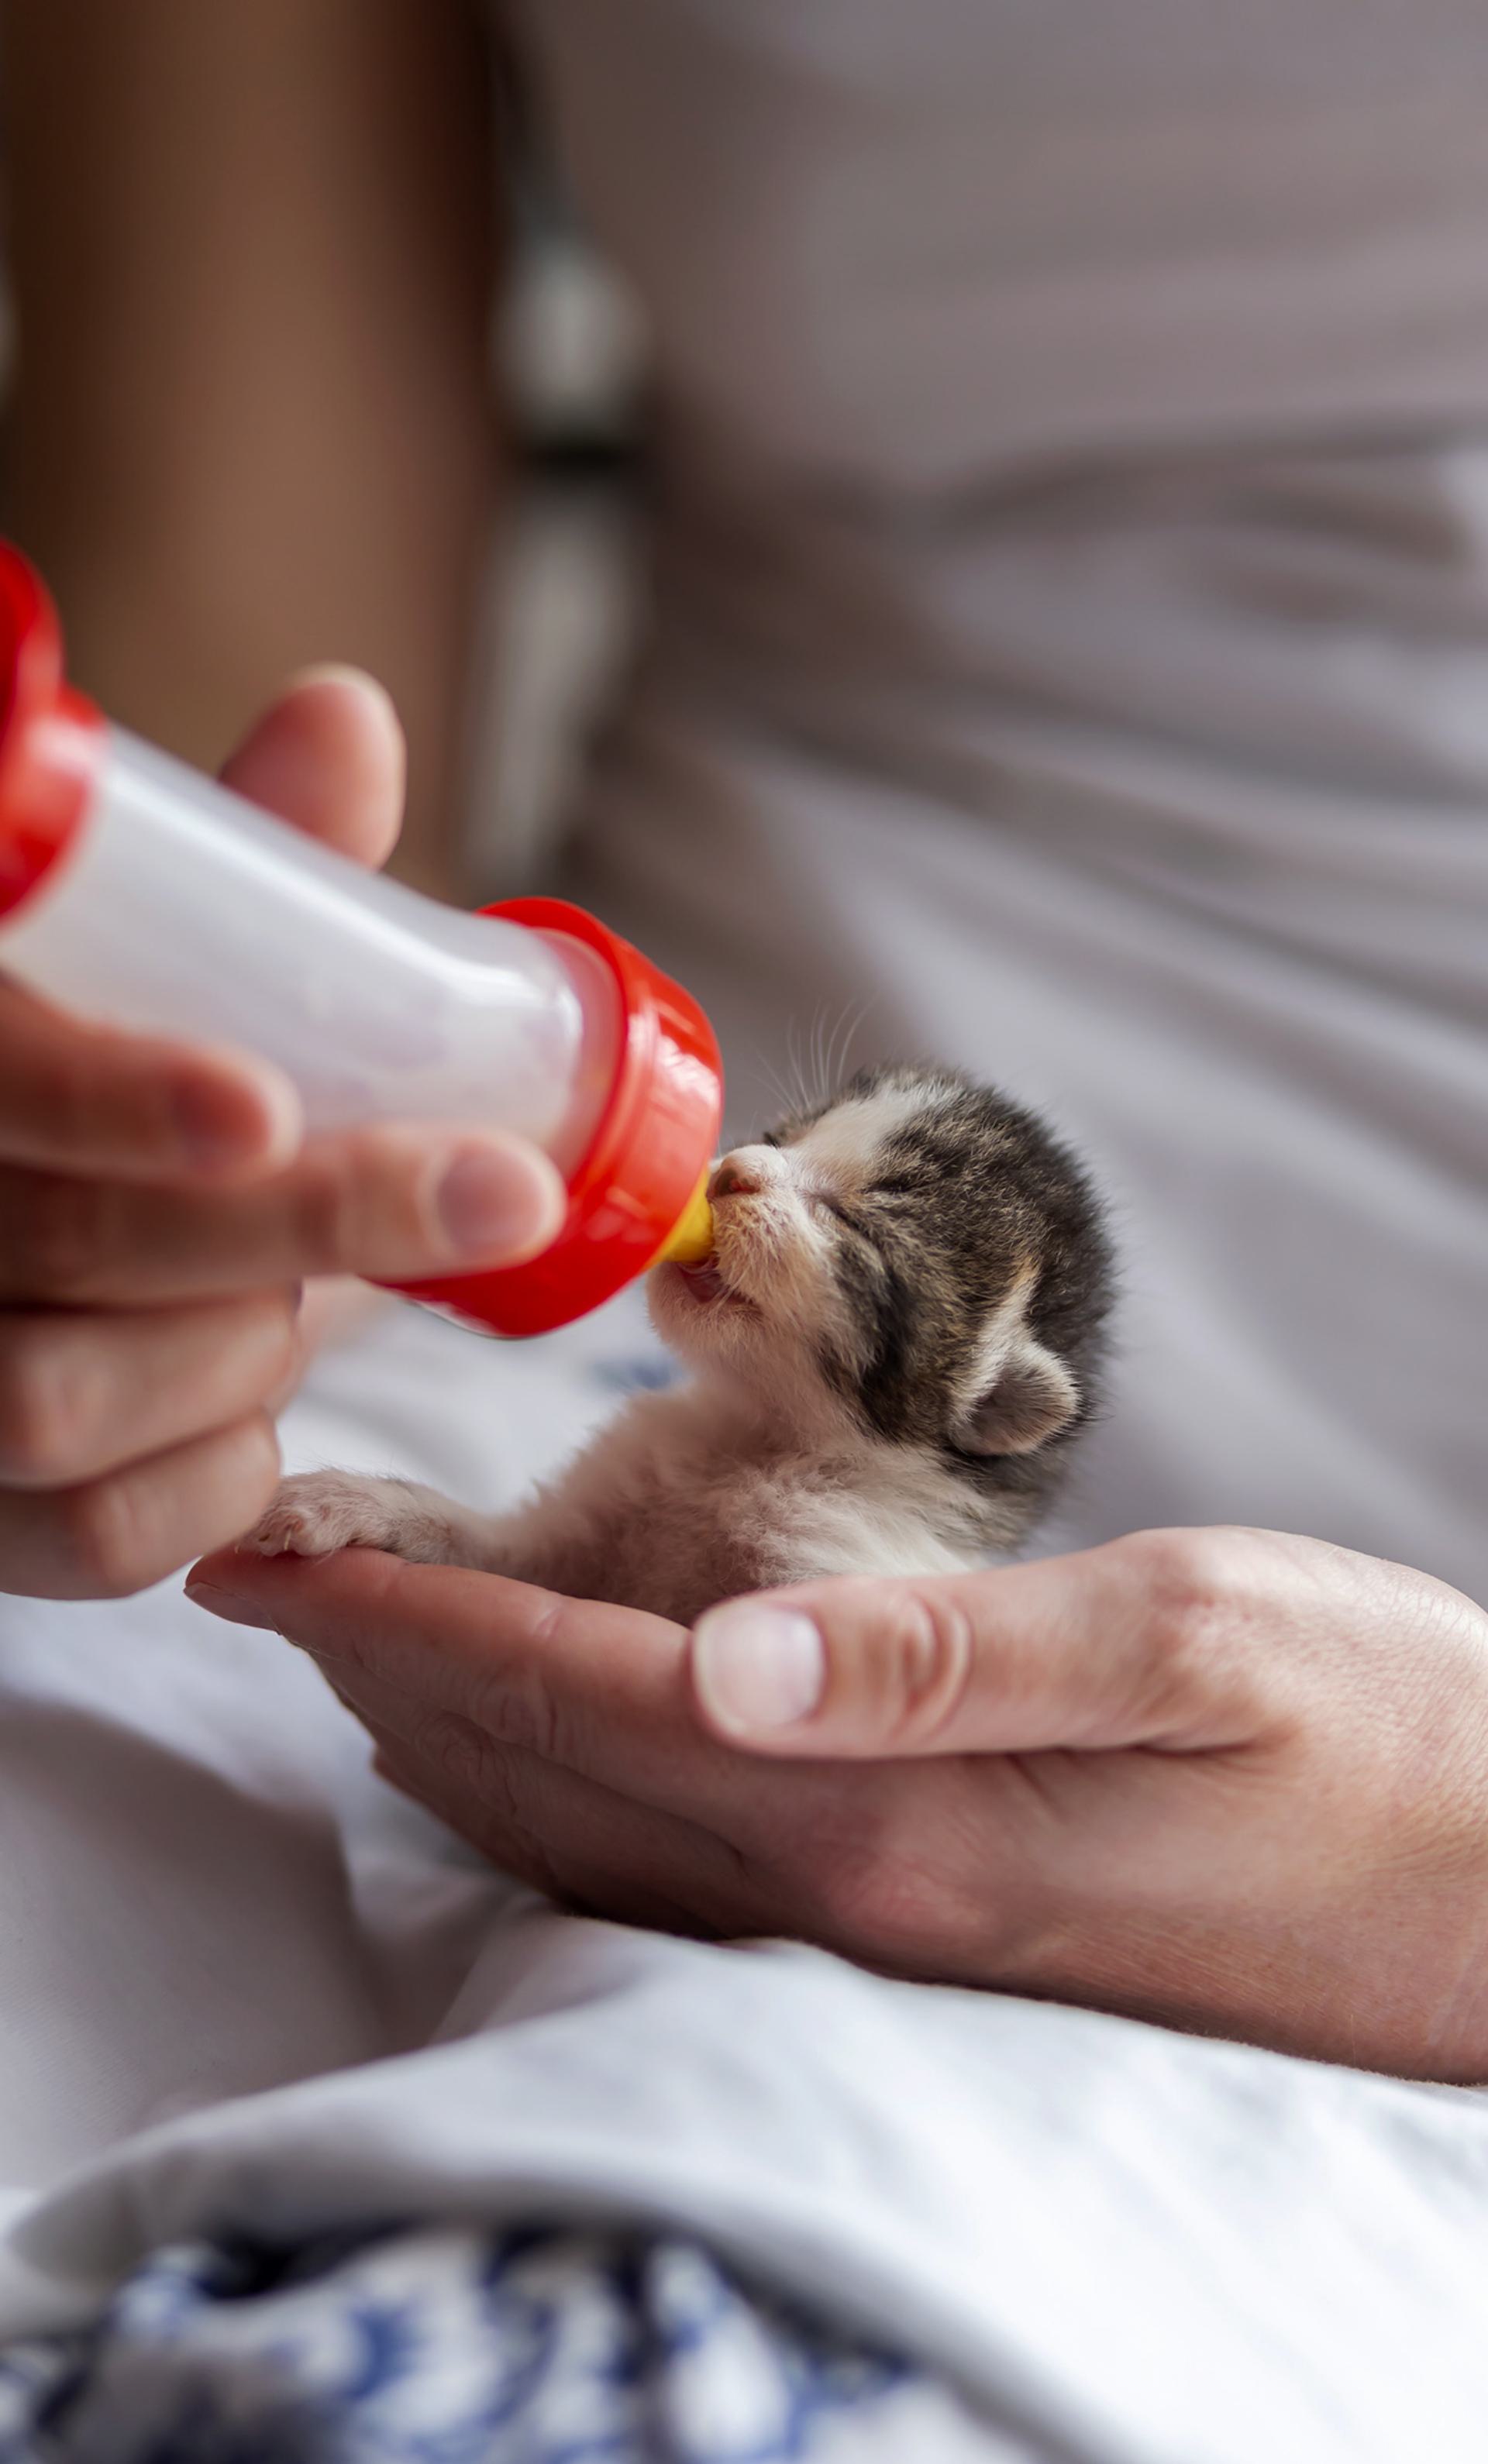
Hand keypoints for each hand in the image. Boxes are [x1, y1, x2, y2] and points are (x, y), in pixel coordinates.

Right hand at [0, 674, 563, 1598]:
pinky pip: (90, 1541)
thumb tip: (349, 716)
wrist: (35, 1230)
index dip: (115, 1093)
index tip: (268, 1107)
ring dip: (245, 1351)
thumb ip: (242, 870)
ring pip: (60, 1410)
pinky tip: (246, 1401)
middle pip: (68, 1252)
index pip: (1, 1075)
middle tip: (493, 1192)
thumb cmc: (103, 1072)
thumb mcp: (149, 963)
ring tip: (302, 1289)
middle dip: (307, 1228)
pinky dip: (219, 1473)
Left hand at [187, 1524, 1487, 2079]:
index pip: (593, 1706)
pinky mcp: (944, 1937)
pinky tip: (556, 1752)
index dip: (420, 1622)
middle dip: (395, 1678)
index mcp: (903, 1818)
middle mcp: (866, 1905)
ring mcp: (899, 1942)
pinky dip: (576, 1797)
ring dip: (464, 1742)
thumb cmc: (1394, 1743)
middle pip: (561, 1785)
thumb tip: (728, 1659)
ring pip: (606, 1844)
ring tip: (358, 1655)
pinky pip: (691, 1876)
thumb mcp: (1199, 1646)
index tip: (282, 1549)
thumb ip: (957, 1655)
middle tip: (268, 1576)